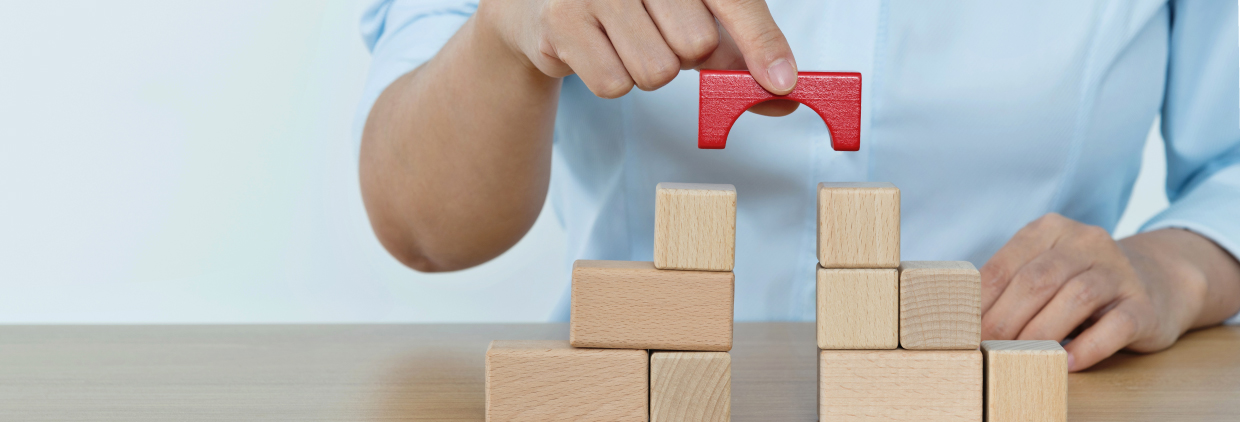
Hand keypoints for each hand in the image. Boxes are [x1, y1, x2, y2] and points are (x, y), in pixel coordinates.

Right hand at [477, 0, 800, 114]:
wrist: (541, 5)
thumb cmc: (634, 11)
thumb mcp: (692, 22)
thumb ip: (738, 55)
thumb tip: (785, 96)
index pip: (734, 0)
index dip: (761, 42)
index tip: (783, 82)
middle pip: (695, 45)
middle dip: (682, 55)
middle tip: (655, 33)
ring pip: (655, 71)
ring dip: (644, 71)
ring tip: (621, 41)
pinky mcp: (561, 19)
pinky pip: (614, 85)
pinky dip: (610, 80)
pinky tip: (594, 49)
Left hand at [980, 213, 1213, 371]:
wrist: (1159, 280)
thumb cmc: (1082, 280)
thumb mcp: (1045, 269)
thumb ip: (1012, 284)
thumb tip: (967, 320)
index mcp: (1050, 230)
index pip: (1006, 266)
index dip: (981, 302)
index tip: (964, 331)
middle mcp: (1086, 242)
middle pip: (1037, 281)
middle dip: (1006, 319)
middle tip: (986, 348)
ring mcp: (1119, 271)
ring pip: (1075, 298)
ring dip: (1040, 333)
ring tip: (1018, 357)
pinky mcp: (1144, 305)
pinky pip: (1116, 326)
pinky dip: (1088, 347)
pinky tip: (1067, 362)